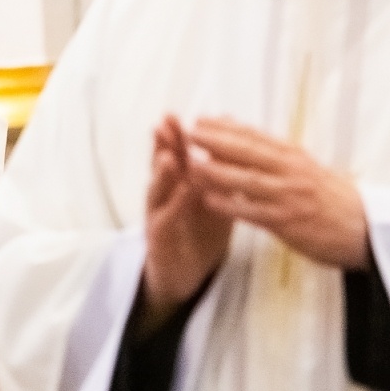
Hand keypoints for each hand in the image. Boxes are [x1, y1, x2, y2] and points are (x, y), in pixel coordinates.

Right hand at [142, 116, 234, 334]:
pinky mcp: (159, 239)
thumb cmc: (199, 235)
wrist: (184, 276)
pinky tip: (180, 193)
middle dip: (163, 145)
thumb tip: (232, 146)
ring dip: (161, 173)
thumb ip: (218, 176)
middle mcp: (164, 197)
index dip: (178, 135)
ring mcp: (158, 217)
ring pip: (157, 191)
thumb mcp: (212, 201)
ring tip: (168, 156)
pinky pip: (165, 220)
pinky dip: (172, 206)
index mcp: (178, 185)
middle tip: (165, 123)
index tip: (183, 113)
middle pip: (161, 166)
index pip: (177, 154)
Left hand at [185, 116, 368, 270]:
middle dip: (218, 142)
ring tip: (191, 164)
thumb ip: (272, 152)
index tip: (201, 119)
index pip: (256, 137)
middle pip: (250, 153)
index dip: (227, 127)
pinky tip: (209, 201)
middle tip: (190, 133)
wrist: (368, 228)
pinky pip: (254, 213)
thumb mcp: (304, 167)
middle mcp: (292, 172)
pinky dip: (231, 206)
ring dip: (218, 172)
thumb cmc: (331, 198)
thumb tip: (239, 129)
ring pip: (249, 181)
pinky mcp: (289, 223)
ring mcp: (290, 197)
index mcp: (294, 157)